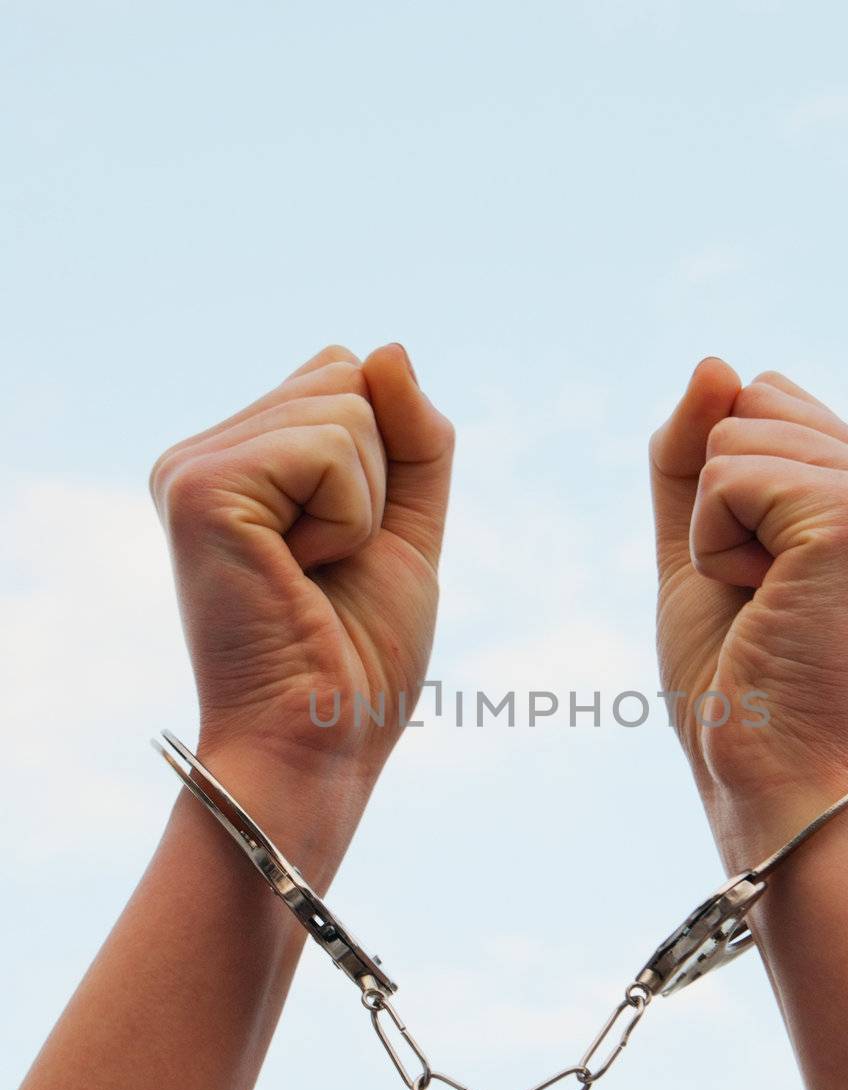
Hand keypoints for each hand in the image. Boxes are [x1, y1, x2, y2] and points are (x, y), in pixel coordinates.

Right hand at [150, 343, 453, 819]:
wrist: (322, 740)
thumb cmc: (359, 654)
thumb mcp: (406, 527)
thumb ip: (413, 437)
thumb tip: (388, 349)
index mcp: (240, 460)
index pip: (346, 375)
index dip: (384, 460)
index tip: (344, 548)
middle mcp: (203, 454)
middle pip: (347, 377)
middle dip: (377, 477)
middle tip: (328, 564)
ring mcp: (193, 467)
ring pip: (347, 408)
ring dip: (364, 507)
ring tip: (311, 573)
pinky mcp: (200, 488)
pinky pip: (331, 447)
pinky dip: (349, 518)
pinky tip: (300, 571)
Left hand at [650, 358, 847, 850]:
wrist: (768, 775)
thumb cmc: (740, 681)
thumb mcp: (700, 547)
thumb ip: (694, 456)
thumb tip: (715, 361)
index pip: (763, 401)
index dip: (724, 488)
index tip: (766, 580)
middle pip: (748, 402)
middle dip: (717, 501)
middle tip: (764, 596)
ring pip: (733, 434)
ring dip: (714, 529)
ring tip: (768, 603)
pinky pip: (727, 475)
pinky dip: (713, 545)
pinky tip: (764, 603)